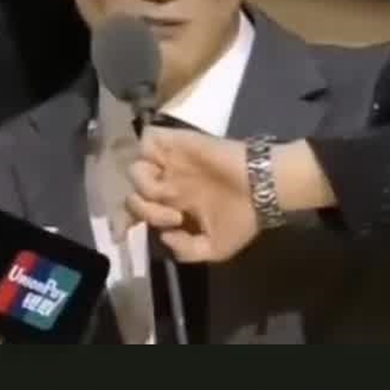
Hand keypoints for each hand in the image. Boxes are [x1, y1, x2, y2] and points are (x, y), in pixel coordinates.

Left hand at [124, 126, 256, 262]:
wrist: (264, 187)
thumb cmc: (244, 217)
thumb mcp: (216, 248)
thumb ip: (186, 251)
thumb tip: (164, 238)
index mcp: (175, 205)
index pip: (140, 210)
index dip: (127, 223)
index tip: (125, 237)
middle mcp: (169, 182)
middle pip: (133, 192)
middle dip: (142, 209)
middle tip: (172, 216)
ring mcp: (171, 162)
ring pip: (136, 167)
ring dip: (144, 184)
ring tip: (168, 195)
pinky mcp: (178, 143)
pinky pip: (148, 139)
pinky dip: (148, 151)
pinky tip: (164, 168)